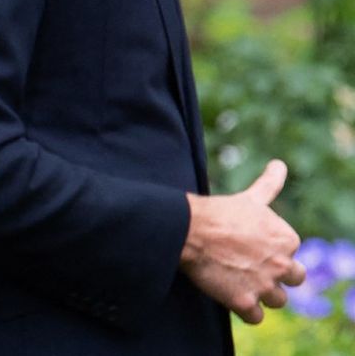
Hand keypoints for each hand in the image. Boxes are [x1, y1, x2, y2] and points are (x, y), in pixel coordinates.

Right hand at [180, 159, 304, 323]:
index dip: (271, 250)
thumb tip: (280, 164)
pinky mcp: (245, 302)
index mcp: (287, 238)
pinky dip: (246, 310)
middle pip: (293, 278)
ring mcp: (265, 285)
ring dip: (262, 293)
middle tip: (250, 266)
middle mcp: (282, 264)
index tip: (251, 244)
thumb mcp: (249, 198)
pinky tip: (232, 295)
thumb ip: (269, 184)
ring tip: (240, 280)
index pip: (291, 252)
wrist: (187, 229)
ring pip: (277, 300)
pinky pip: (256, 317)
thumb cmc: (217, 212)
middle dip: (275, 275)